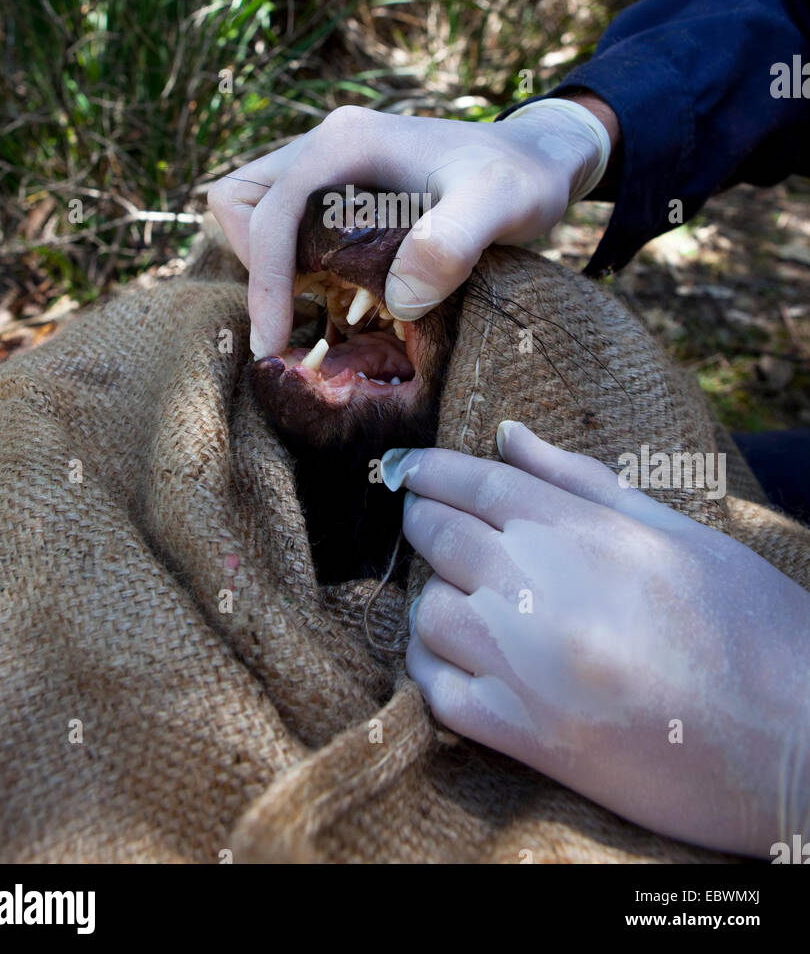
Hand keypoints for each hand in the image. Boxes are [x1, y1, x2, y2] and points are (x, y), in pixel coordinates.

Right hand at [207, 99, 612, 356]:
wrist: (539, 159)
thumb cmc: (521, 179)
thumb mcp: (500, 206)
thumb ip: (452, 244)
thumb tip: (398, 298)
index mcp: (345, 142)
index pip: (268, 213)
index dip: (264, 282)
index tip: (274, 344)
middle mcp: (326, 144)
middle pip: (240, 202)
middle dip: (255, 264)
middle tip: (297, 319)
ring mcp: (329, 164)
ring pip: (257, 211)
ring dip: (270, 264)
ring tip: (316, 311)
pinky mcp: (339, 186)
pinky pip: (287, 223)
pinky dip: (294, 262)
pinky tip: (338, 297)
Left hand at [381, 421, 809, 857]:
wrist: (798, 744)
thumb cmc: (752, 629)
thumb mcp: (679, 534)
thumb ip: (582, 482)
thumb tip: (508, 434)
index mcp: (586, 532)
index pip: (476, 481)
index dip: (430, 469)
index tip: (408, 470)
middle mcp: (544, 588)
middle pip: (439, 536)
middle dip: (428, 524)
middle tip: (438, 529)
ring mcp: (526, 665)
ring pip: (428, 614)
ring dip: (438, 603)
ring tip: (469, 605)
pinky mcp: (526, 737)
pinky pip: (436, 693)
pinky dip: (435, 673)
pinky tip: (463, 665)